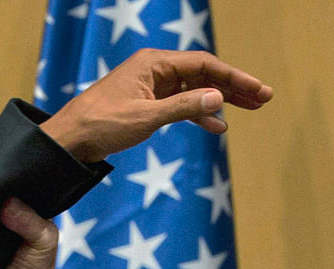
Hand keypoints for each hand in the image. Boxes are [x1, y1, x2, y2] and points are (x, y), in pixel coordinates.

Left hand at [41, 48, 270, 162]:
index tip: (259, 90)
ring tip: (249, 110)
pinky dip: (198, 114)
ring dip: (220, 100)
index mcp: (154, 64)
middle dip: (234, 86)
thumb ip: (185, 107)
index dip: (234, 77)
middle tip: (263, 99)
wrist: (70, 140)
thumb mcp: (147, 118)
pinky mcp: (146, 103)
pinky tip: (216, 126)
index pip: (204, 65)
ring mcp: (150, 86)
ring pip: (194, 89)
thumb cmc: (102, 124)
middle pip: (203, 74)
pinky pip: (180, 104)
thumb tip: (219, 98)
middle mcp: (154, 70)